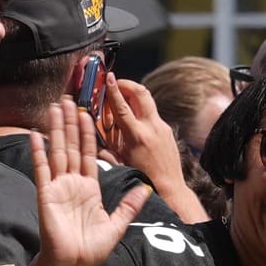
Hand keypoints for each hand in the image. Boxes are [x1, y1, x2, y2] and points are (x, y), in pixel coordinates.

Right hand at [36, 100, 148, 265]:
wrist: (73, 265)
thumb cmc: (92, 249)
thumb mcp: (116, 225)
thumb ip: (128, 206)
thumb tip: (144, 189)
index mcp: (90, 188)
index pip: (89, 153)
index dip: (89, 133)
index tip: (89, 113)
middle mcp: (73, 183)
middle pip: (72, 146)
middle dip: (71, 123)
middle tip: (69, 99)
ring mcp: (58, 187)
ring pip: (58, 151)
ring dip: (56, 129)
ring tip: (55, 107)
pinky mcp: (46, 194)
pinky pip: (42, 169)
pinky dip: (39, 152)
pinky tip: (36, 134)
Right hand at [94, 76, 198, 216]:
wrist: (171, 188)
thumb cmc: (144, 180)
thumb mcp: (120, 165)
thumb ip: (106, 151)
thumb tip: (94, 142)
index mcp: (137, 136)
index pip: (123, 107)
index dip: (114, 90)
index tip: (108, 77)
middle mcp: (152, 128)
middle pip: (141, 94)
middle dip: (127, 84)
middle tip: (115, 83)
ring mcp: (162, 128)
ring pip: (148, 101)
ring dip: (134, 95)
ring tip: (122, 98)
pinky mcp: (168, 131)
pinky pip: (152, 114)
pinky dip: (141, 110)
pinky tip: (133, 119)